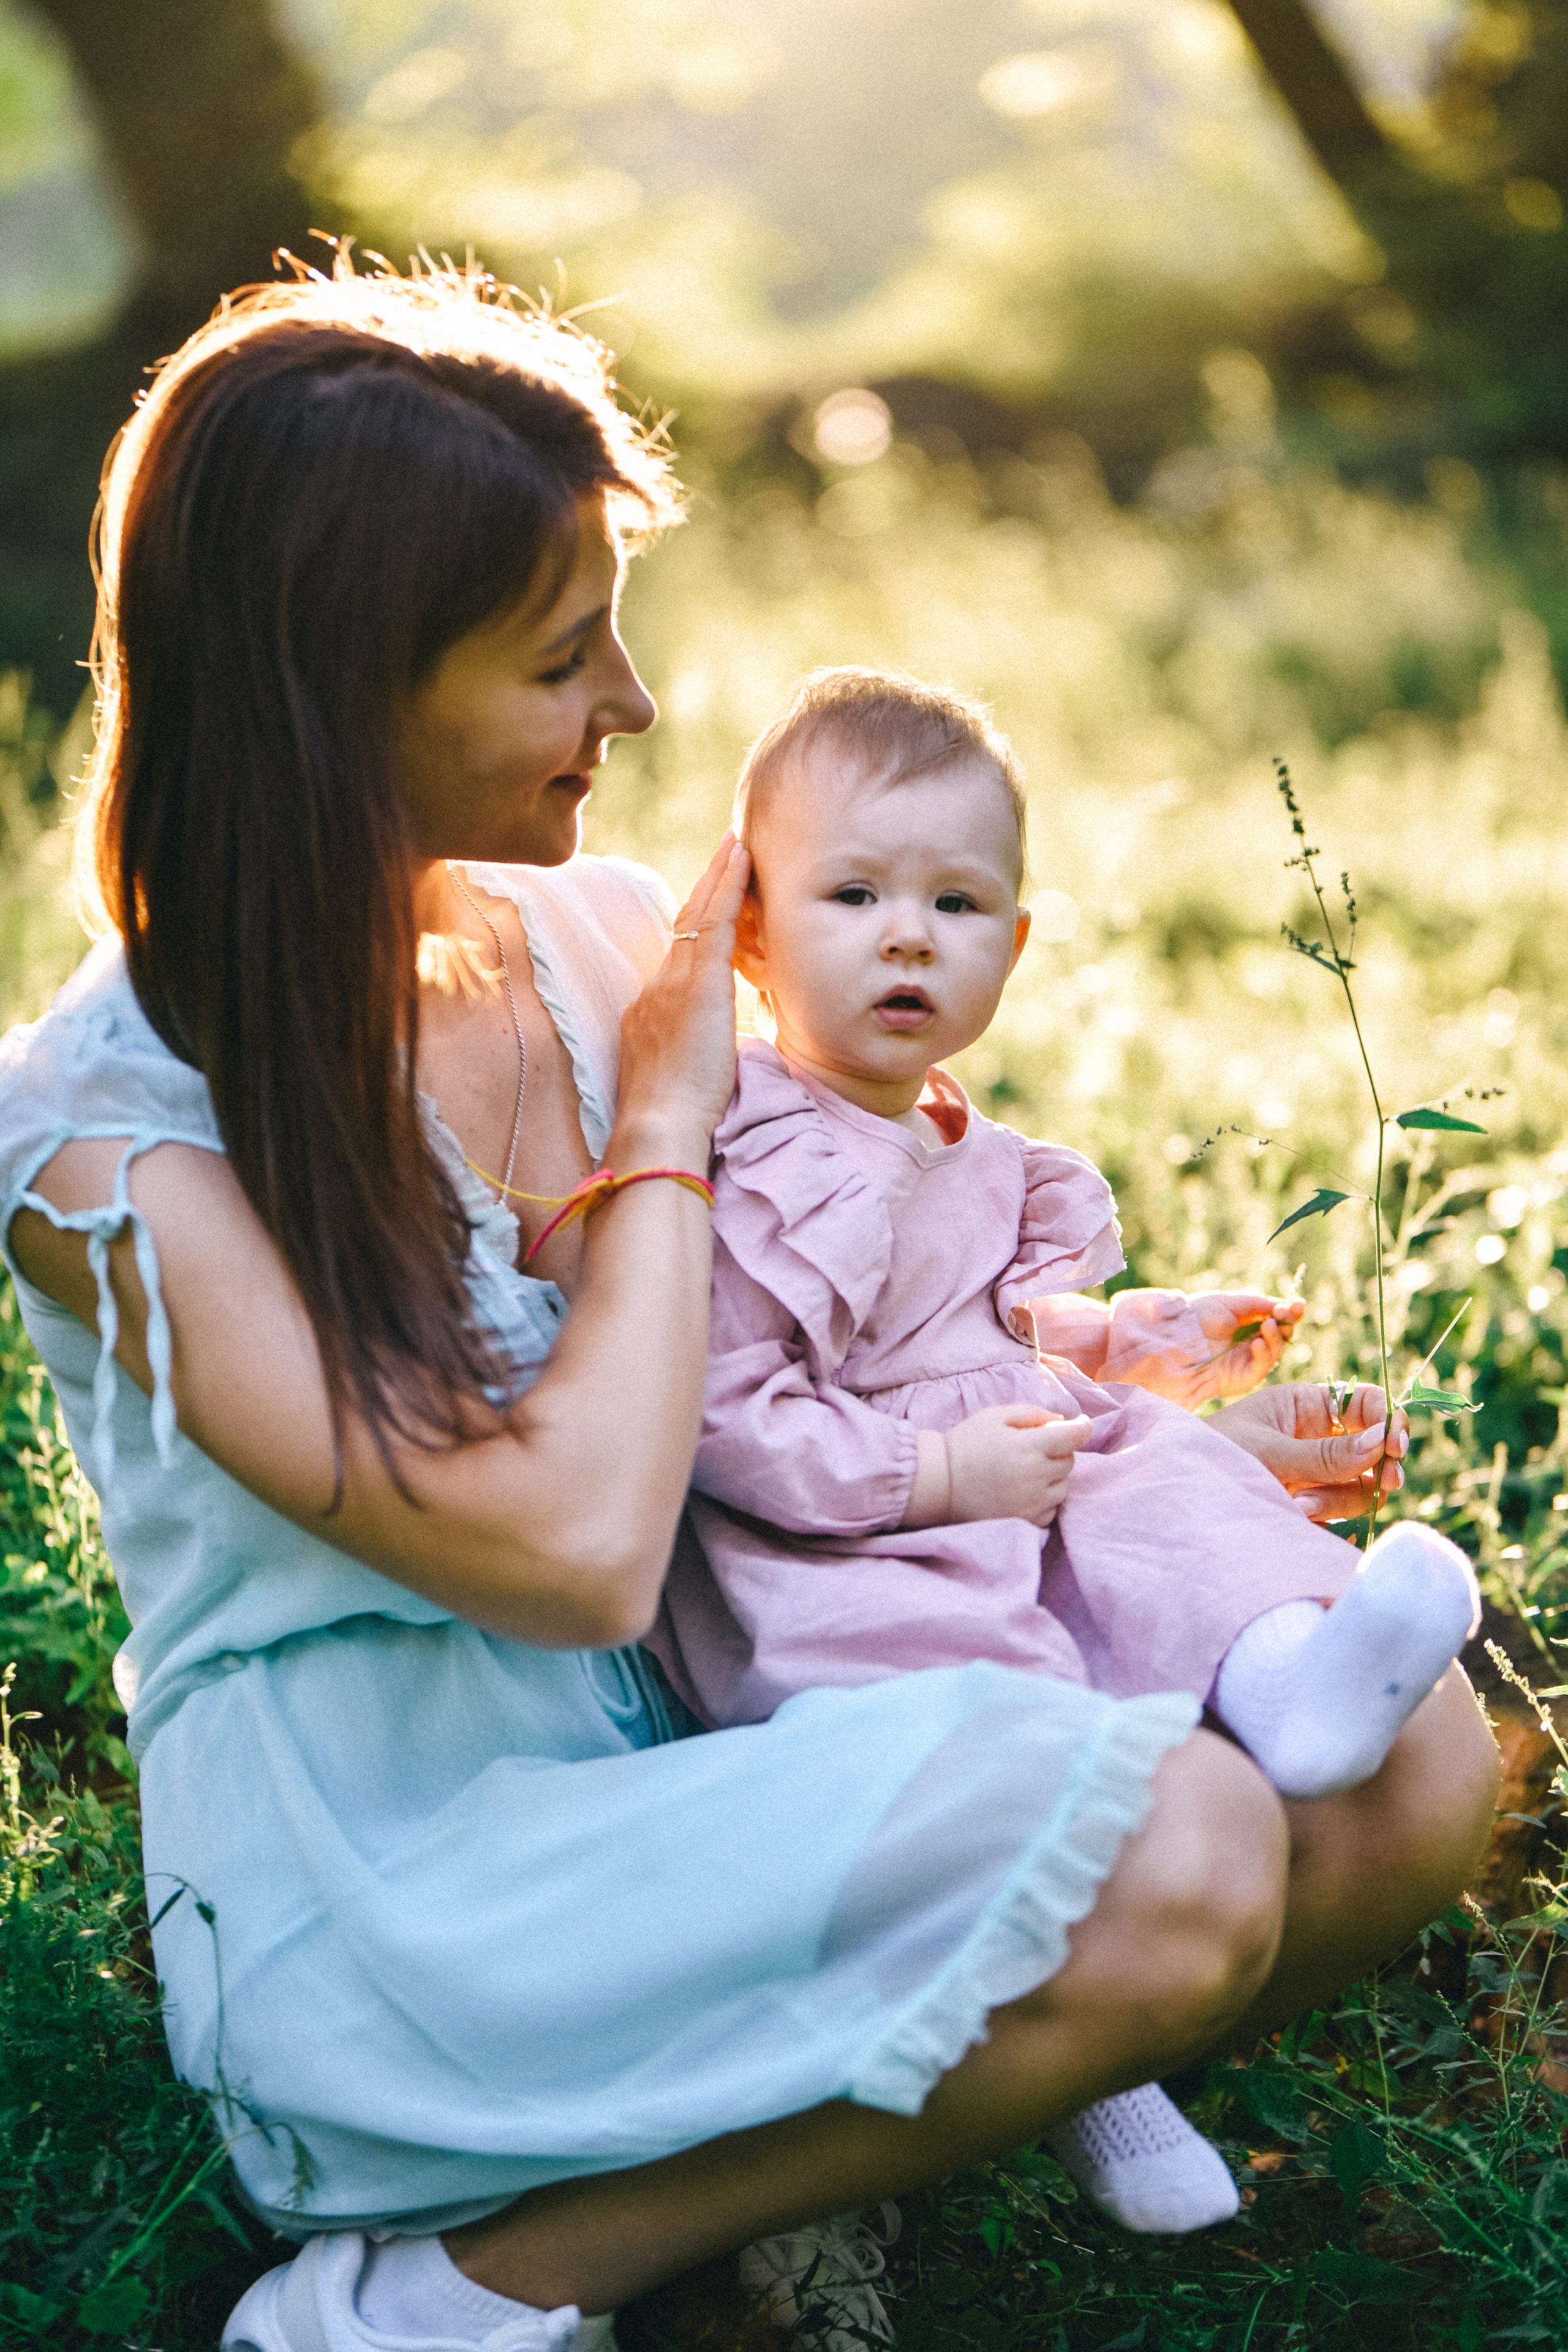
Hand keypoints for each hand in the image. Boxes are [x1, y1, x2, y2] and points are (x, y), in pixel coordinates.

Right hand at [614, 836, 750, 1158]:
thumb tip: (717, 1058)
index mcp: (651, 1013)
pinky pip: (713, 921)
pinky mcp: (697, 983)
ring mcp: (673, 982)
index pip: (678, 959)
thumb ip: (697, 1059)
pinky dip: (727, 885)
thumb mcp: (684, 1081)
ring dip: (718, 876)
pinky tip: (741, 857)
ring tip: (736, 844)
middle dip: (704, 889)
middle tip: (724, 852)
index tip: (708, 905)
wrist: (658, 1126)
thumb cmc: (675, 1120)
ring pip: (698, 915)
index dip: (694, 927)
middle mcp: (656, 988)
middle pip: (683, 926)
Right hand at [915, 1405, 1093, 1530]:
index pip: (1074, 1437)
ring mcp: (1032, 1503)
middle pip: (1069, 1462)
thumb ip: (1032, 1413)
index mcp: (1028, 1446)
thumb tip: (1062, 1421)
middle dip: (1057, 1452)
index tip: (1080, 1425)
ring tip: (1026, 1472)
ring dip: (1053, 1477)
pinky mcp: (1026, 1522)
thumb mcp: (995, 1415)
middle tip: (1033, 1449)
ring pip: (1063, 1487)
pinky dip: (1044, 1499)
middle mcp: (1035, 1476)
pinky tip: (1022, 1491)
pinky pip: (1052, 1509)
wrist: (939, 1483)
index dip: (1082, 1428)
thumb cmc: (966, 1444)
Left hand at [1180, 1291, 1302, 1401]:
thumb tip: (1283, 1305)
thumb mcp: (1230, 1302)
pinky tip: (1257, 1343)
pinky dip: (1265, 1353)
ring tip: (1267, 1324)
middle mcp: (1251, 1343)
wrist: (1177, 1339)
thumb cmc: (1199, 1317)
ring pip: (1276, 1350)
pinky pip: (1263, 1367)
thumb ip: (1258, 1303)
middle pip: (1282, 1335)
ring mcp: (1249, 1361)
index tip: (1299, 1304)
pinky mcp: (1244, 1378)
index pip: (1277, 1319)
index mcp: (1248, 1324)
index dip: (1290, 1313)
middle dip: (1287, 1323)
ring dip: (1276, 1336)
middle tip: (1285, 1313)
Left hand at [1210, 1381, 1408, 1523]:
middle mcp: (1315, 1436)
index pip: (1364, 1403)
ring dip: (1337, 1497)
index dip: (1387, 1420)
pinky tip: (1296, 1514)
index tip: (1395, 1445)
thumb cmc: (1214, 1456)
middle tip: (1384, 1483)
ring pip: (1358, 1484)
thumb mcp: (1267, 1451)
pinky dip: (1324, 1514)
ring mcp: (1314, 1472)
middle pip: (1371, 1448)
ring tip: (1299, 1504)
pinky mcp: (1309, 1502)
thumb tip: (1380, 1441)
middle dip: (1378, 1465)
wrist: (1180, 1495)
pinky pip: (1339, 1510)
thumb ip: (1323, 1454)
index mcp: (1305, 1406)